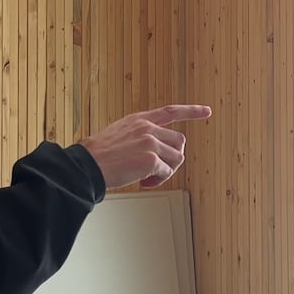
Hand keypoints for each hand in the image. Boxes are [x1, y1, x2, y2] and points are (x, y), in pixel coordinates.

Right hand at [79, 104, 212, 188]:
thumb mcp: (120, 134)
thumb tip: (157, 153)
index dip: (191, 111)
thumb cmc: (98, 155)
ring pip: (177, 158)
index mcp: (139, 119)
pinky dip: (158, 181)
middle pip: (179, 141)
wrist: (86, 165)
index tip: (206, 111)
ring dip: (167, 171)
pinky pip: (166, 172)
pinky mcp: (150, 159)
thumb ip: (140, 136)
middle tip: (159, 170)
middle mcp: (147, 128)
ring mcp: (150, 142)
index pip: (171, 111)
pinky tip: (144, 182)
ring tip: (149, 177)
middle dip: (173, 157)